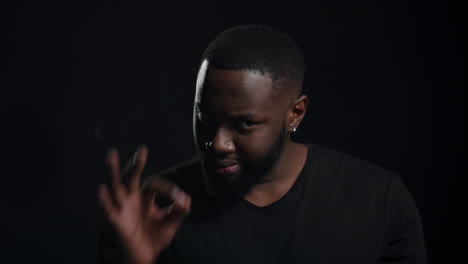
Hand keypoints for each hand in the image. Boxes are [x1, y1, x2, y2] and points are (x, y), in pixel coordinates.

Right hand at [98, 145, 190, 263]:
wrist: (144, 257)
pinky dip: (104, 200)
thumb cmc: (154, 237)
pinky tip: (101, 189)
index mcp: (146, 196)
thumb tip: (185, 199)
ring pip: (116, 186)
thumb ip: (180, 211)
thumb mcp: (172, 222)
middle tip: (142, 151)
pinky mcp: (117, 221)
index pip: (154, 184)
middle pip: (132, 177)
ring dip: (113, 171)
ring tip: (112, 157)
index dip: (168, 189)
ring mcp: (123, 208)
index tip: (180, 200)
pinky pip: (109, 209)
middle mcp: (132, 198)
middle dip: (136, 164)